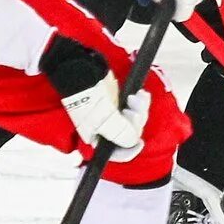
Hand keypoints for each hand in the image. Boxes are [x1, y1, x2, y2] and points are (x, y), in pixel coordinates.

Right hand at [41, 36, 148, 156]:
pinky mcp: (118, 103)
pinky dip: (140, 102)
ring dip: (140, 110)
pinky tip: (140, 95)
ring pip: (135, 121)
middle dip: (135, 122)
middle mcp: (106, 129)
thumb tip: (133, 141)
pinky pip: (136, 108)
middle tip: (131, 109)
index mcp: (98, 138)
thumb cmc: (86, 95)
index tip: (139, 143)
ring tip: (136, 98)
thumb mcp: (103, 118)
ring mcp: (113, 116)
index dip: (129, 151)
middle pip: (129, 135)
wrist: (82, 70)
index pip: (116, 153)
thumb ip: (119, 132)